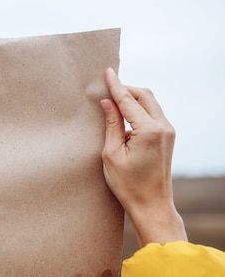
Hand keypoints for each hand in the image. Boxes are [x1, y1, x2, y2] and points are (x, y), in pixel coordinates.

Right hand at [100, 68, 186, 247]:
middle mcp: (163, 127)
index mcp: (149, 131)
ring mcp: (168, 132)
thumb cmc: (128, 184)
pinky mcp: (168, 137)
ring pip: (150, 103)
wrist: (151, 204)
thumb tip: (107, 102)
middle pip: (144, 95)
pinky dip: (139, 109)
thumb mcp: (111, 154)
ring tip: (113, 100)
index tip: (106, 72)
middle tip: (107, 86)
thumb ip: (111, 124)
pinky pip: (153, 114)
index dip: (115, 85)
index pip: (128, 100)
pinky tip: (124, 114)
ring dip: (132, 98)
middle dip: (125, 88)